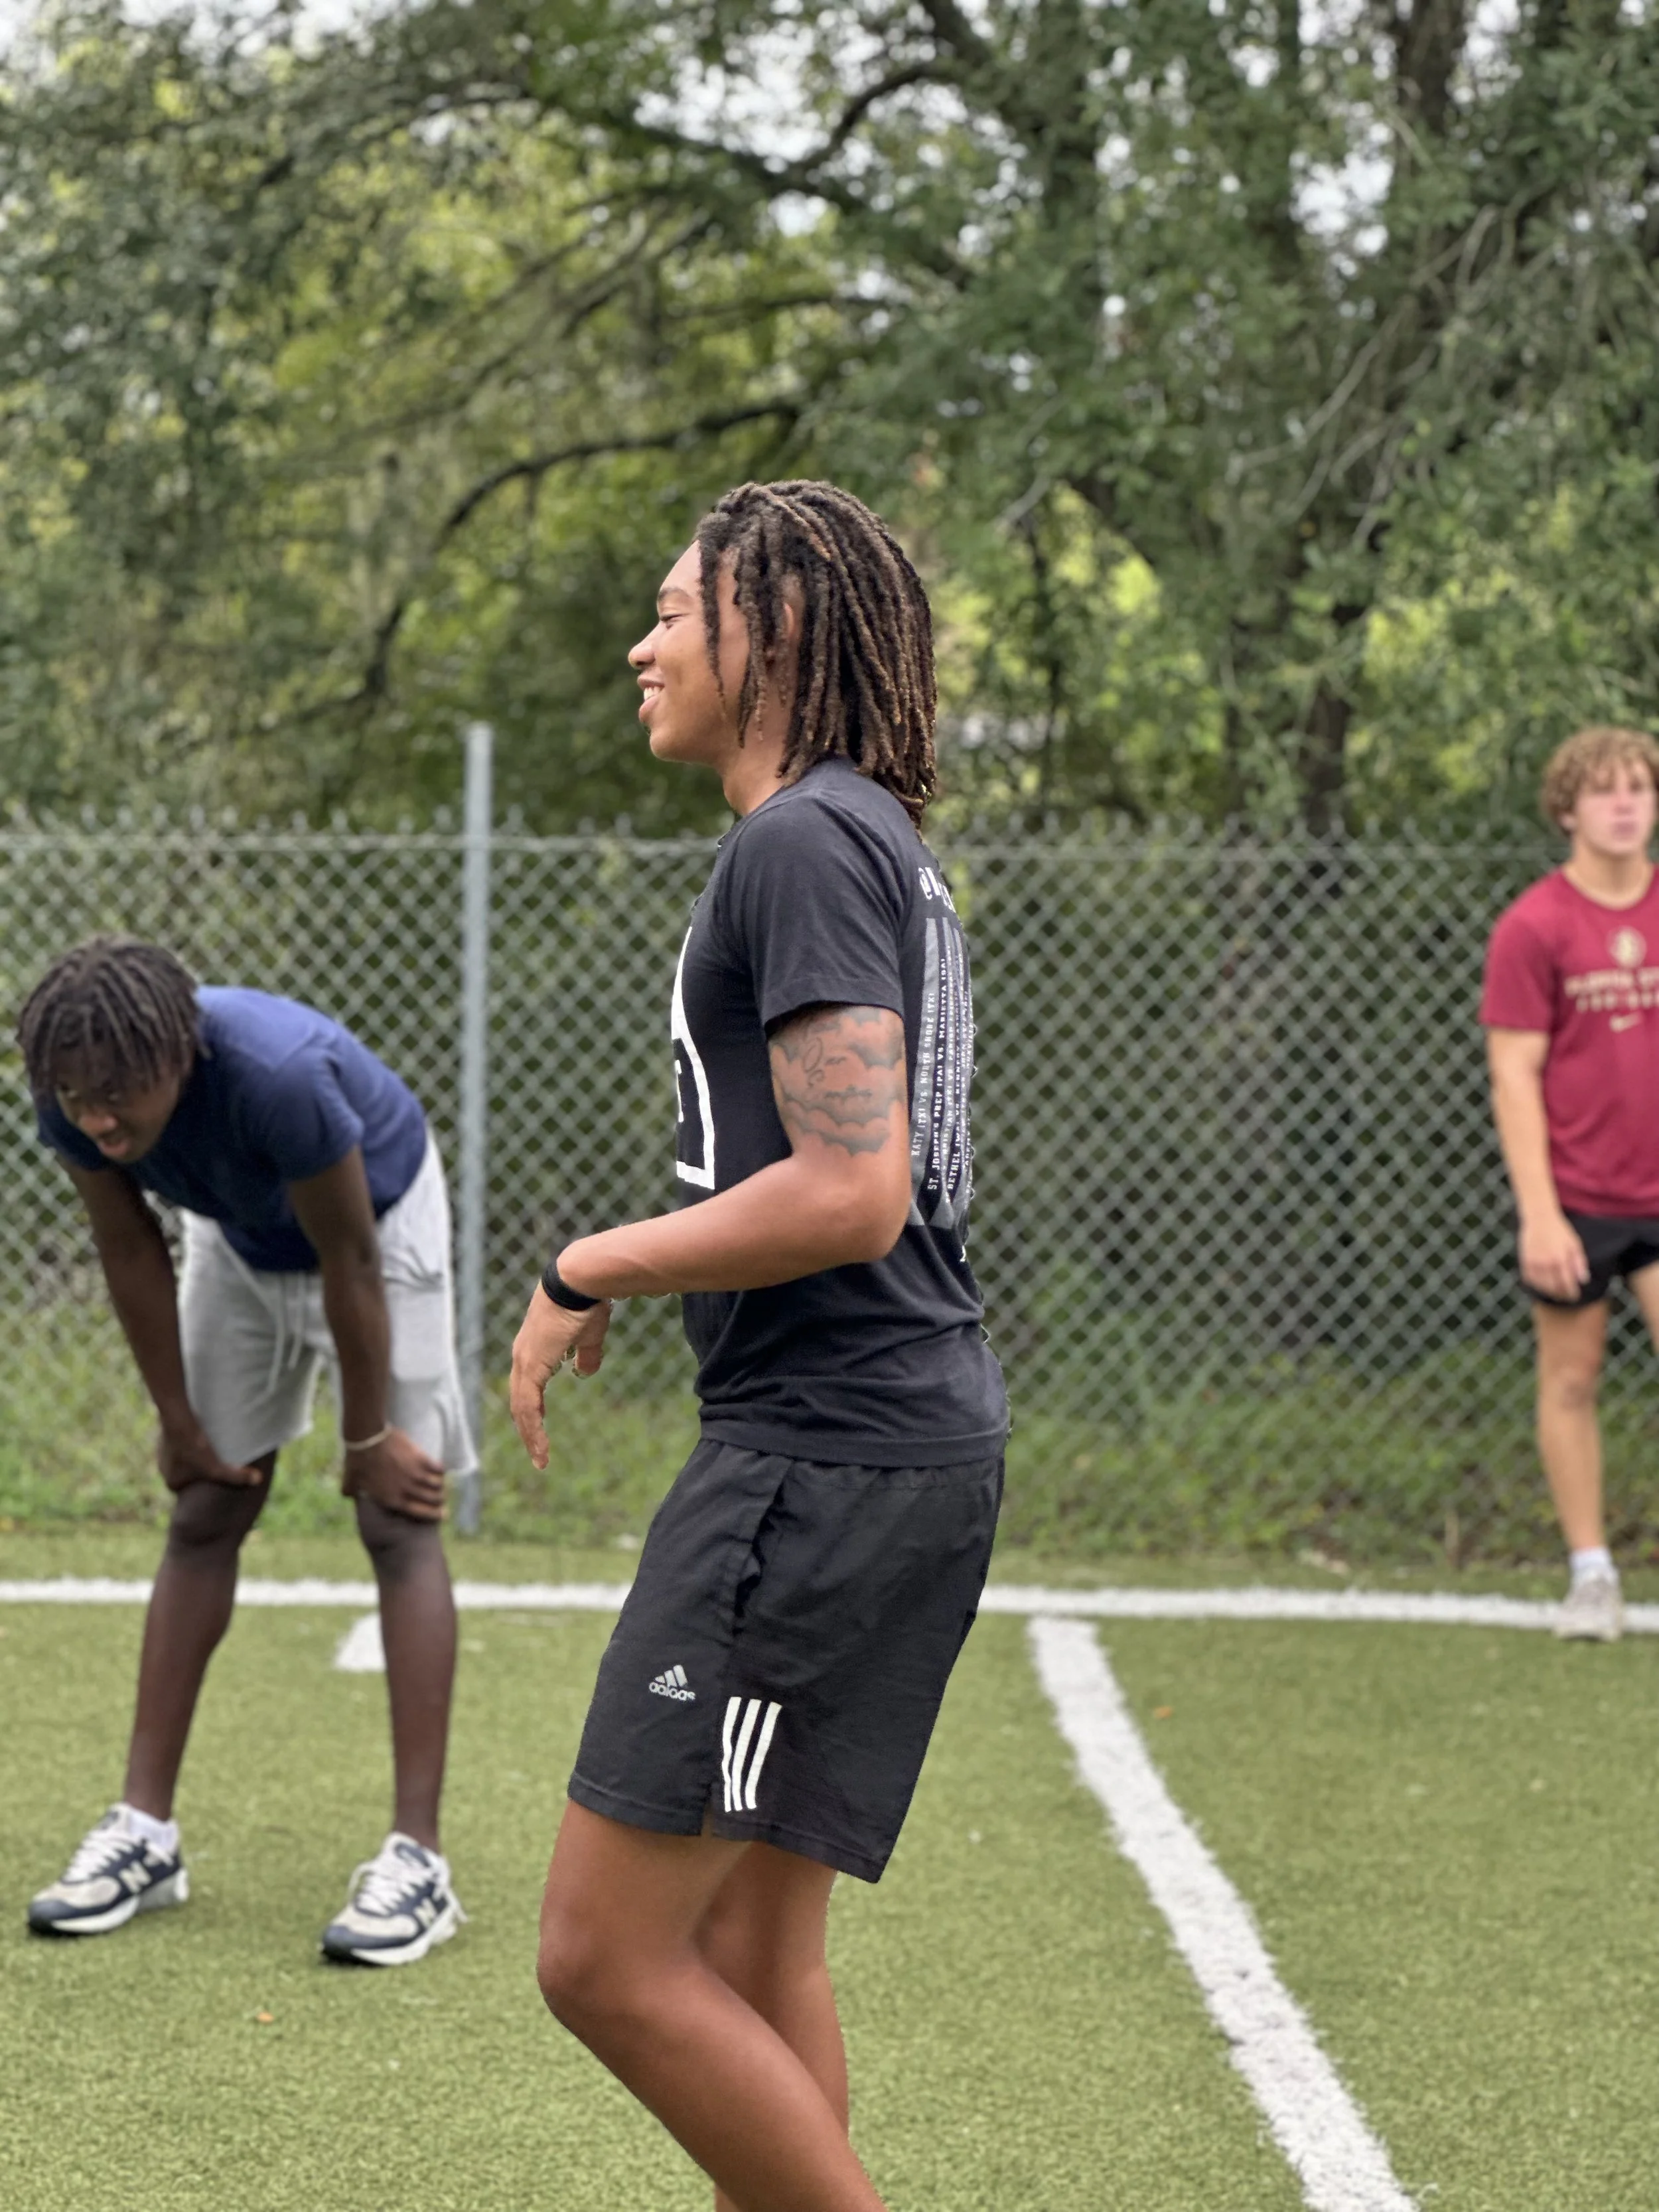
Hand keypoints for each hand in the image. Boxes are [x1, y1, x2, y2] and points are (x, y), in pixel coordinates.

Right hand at [157, 1420, 263, 1493]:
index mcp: (172, 1483)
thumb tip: (258, 1480)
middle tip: (221, 1460)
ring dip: (198, 1452)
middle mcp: (163, 1469)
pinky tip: (205, 1433)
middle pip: (189, 1472)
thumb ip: (236, 1476)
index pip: (193, 1489)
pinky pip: (182, 1440)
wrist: (177, 1420)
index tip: (222, 1475)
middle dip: (203, 1468)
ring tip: (216, 1447)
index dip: (208, 1482)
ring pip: (186, 1455)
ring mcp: (163, 1452)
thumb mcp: (218, 1467)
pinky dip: (192, 1438)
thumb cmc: (196, 1448)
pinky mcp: (165, 1435)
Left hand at [341, 1427, 446, 1520]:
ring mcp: (415, 1475)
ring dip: (440, 1486)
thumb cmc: (357, 1459)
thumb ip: (350, 1491)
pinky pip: (439, 1469)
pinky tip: (440, 1469)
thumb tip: (348, 1495)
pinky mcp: (421, 1459)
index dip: (434, 1515)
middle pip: (433, 1500)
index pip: (421, 1513)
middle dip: (440, 1501)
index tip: (442, 1514)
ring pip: (438, 1486)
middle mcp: (407, 1490)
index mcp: (392, 1500)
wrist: (367, 1437)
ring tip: (440, 1484)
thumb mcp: (350, 1480)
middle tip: (442, 1498)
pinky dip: (441, 1470)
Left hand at [510, 1284, 612, 1470]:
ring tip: (540, 1459)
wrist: (579, 1282)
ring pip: (521, 1408)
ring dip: (530, 1435)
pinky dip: (533, 1428)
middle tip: (537, 1453)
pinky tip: (541, 1446)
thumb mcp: (589, 1334)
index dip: (533, 1410)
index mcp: (533, 1348)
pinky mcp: (531, 1366)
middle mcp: (522, 1356)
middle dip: (528, 1429)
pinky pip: (528, 1405)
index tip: (539, 1429)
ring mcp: (524, 1361)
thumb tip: (585, 1371)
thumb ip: (586, 1354)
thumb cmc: (586, 1302)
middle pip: (519, 1401)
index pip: (526, 1386)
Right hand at [1518, 1211, 1590, 1301]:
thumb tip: (1583, 1281)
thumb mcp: (1575, 1244)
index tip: (1575, 1296)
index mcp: (1561, 1259)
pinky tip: (1542, 1283)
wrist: (1539, 1218)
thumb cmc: (1560, 1231)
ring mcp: (1534, 1263)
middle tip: (1566, 1297)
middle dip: (1561, 1295)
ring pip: (1541, 1286)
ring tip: (1555, 1292)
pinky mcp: (1524, 1261)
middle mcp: (1546, 1263)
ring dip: (1549, 1291)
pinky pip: (1529, 1279)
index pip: (1567, 1284)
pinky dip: (1536, 1284)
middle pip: (1554, 1288)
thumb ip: (1579, 1263)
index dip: (1572, 1293)